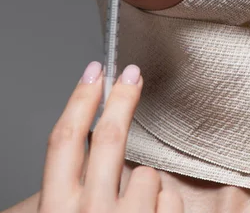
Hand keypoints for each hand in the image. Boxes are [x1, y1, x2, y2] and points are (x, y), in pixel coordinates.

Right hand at [38, 61, 182, 212]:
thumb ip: (70, 189)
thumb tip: (87, 141)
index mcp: (58, 212)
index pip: (65, 140)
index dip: (80, 100)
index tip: (94, 73)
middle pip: (109, 136)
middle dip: (122, 98)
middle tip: (132, 73)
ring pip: (146, 174)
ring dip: (144, 186)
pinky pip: (170, 198)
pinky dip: (164, 207)